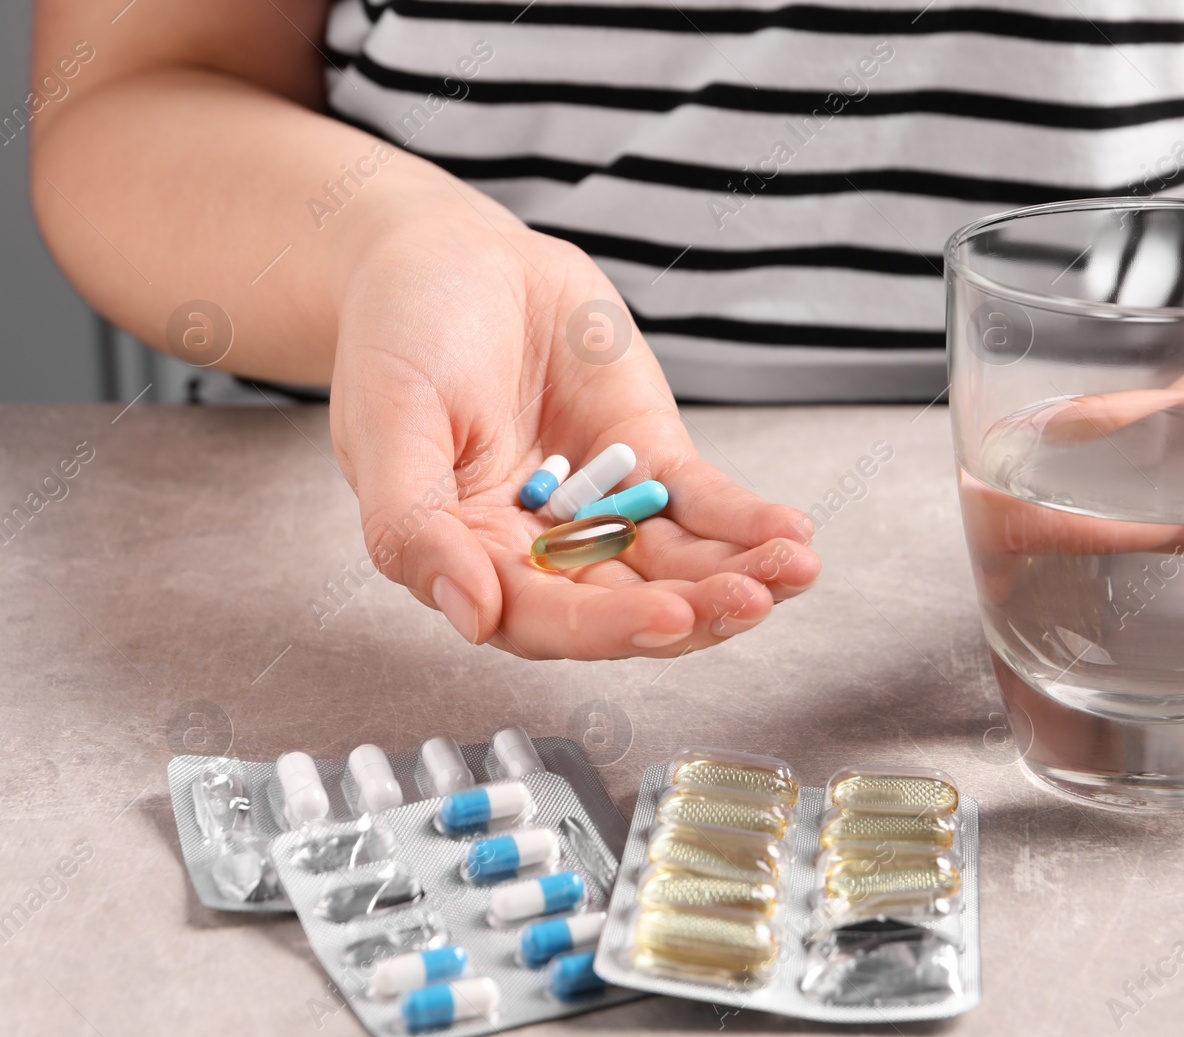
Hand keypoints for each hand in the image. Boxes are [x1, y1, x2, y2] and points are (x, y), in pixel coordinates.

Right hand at [328, 192, 820, 658]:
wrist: (451, 254)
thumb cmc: (400, 334)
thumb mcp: (384, 425)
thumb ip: (412, 526)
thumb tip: (469, 616)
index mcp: (470, 556)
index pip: (542, 618)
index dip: (606, 629)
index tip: (668, 620)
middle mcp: (541, 548)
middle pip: (625, 604)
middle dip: (694, 610)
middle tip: (750, 600)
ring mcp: (602, 508)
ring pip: (676, 564)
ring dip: (736, 574)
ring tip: (792, 567)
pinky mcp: (649, 460)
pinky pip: (704, 503)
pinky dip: (747, 519)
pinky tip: (789, 532)